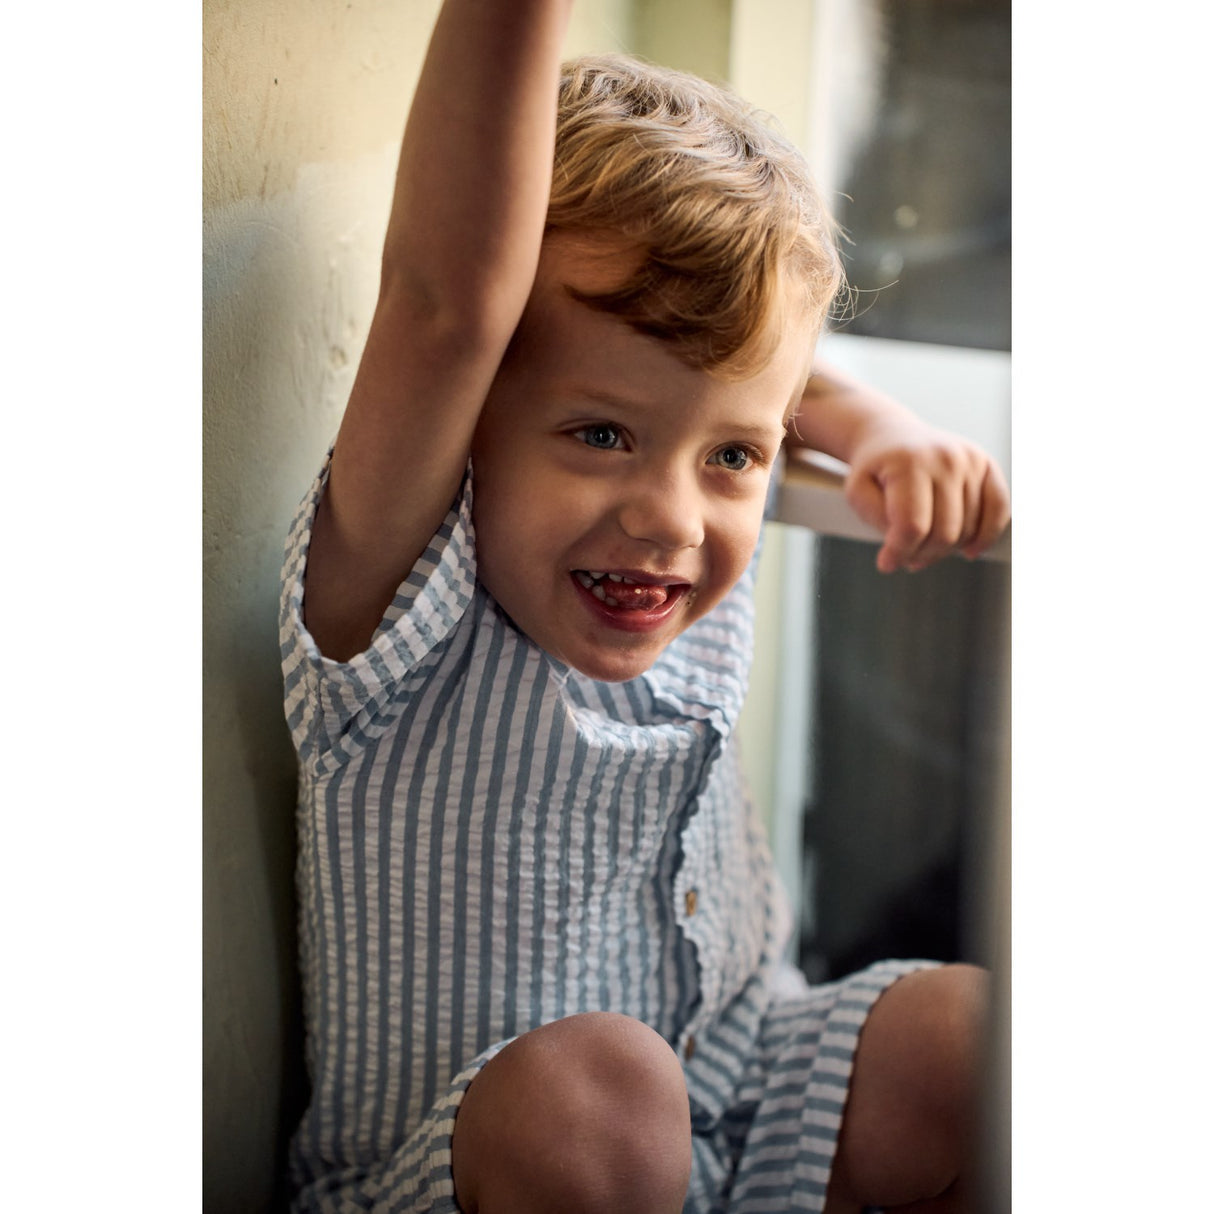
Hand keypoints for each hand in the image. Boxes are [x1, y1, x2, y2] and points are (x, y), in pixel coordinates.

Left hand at [843, 421, 1009, 572]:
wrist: (893, 435)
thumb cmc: (875, 469)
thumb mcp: (857, 492)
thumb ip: (876, 519)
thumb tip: (901, 548)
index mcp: (909, 463)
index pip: (913, 526)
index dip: (899, 552)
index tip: (886, 563)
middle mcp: (945, 458)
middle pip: (943, 532)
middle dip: (921, 554)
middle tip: (905, 557)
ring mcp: (970, 459)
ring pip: (968, 528)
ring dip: (945, 549)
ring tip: (924, 547)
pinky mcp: (986, 463)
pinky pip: (1000, 508)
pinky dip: (987, 535)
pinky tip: (969, 551)